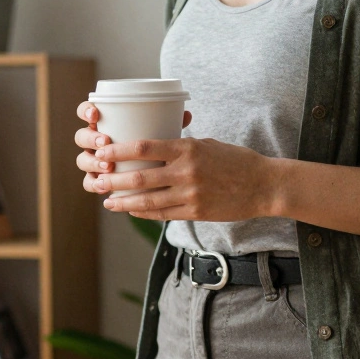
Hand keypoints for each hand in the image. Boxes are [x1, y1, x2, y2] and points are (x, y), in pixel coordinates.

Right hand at [73, 101, 190, 193]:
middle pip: (81, 136)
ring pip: (83, 160)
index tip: (96, 113)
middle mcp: (95, 142)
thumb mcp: (159, 135)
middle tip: (106, 142)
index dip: (86, 111)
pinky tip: (103, 188)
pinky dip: (94, 185)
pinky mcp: (97, 179)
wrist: (152, 173)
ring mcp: (93, 161)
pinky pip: (89, 183)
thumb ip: (168, 124)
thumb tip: (187, 115)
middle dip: (91, 139)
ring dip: (92, 162)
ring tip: (107, 166)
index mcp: (105, 124)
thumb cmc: (153, 148)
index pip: (87, 111)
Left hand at [93, 137, 280, 221]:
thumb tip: (156, 148)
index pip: (145, 147)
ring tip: (107, 201)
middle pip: (140, 177)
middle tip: (96, 179)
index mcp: (188, 148)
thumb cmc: (236, 161)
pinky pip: (163, 213)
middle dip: (113, 180)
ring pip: (148, 200)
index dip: (119, 151)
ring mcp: (190, 194)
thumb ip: (182, 147)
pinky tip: (131, 211)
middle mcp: (186, 171)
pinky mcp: (195, 212)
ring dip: (123, 202)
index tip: (103, 152)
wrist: (263, 185)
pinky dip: (144, 213)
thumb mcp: (207, 144)